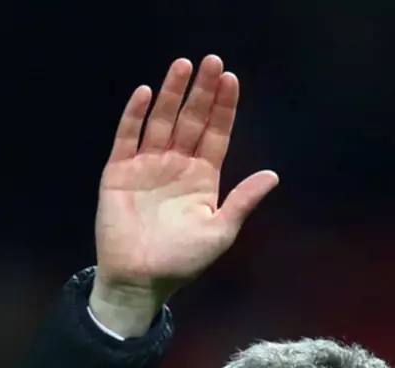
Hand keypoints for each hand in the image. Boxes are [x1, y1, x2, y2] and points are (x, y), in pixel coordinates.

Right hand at [90, 56, 278, 335]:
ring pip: (161, 121)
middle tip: (213, 61)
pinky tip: (146, 93)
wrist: (141, 279)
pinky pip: (128, 137)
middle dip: (202, 92)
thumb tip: (273, 175)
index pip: (216, 134)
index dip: (224, 108)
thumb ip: (243, 200)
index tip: (232, 80)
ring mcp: (147, 165)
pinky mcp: (120, 171)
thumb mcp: (220, 230)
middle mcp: (177, 165)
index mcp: (203, 178)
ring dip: (172, 93)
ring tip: (183, 65)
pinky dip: (136, 115)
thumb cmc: (182, 260)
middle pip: (191, 120)